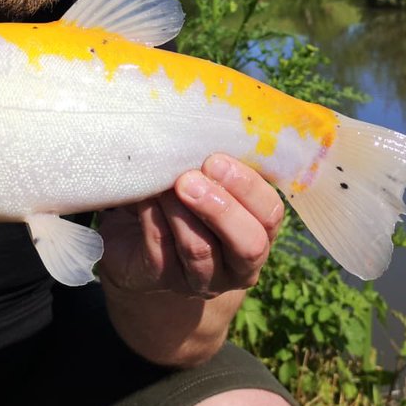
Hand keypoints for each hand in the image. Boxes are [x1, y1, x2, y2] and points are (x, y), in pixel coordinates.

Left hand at [97, 154, 283, 298]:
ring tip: (162, 186)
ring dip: (178, 211)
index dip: (247, 187)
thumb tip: (201, 125)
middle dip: (220, 207)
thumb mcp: (202, 179)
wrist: (136, 242)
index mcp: (257, 229)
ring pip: (199, 249)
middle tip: (188, 179)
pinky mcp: (163, 280)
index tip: (214, 160)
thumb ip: (211, 163)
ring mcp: (202, 278)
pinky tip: (144, 199)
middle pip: (249, 244)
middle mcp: (238, 262)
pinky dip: (151, 219)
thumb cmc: (178, 197)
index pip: (269, 212)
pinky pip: (160, 251)